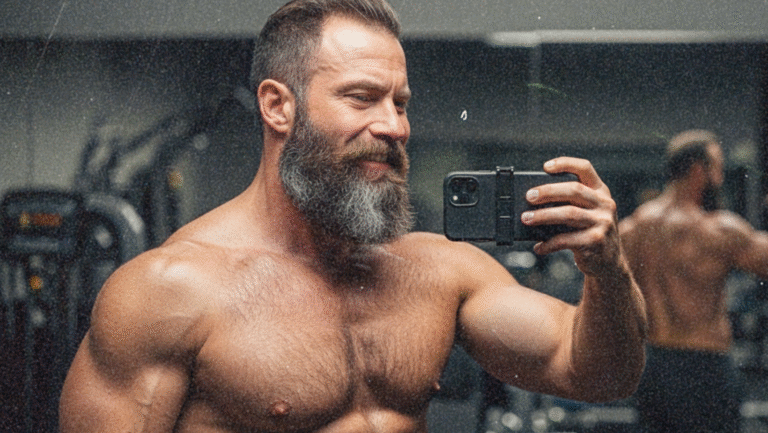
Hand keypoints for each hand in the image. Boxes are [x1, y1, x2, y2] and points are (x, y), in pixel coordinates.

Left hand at [522, 157, 621, 276]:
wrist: (609, 263)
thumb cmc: (589, 233)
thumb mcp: (587, 214)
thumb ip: (569, 204)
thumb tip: (533, 203)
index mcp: (601, 192)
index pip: (585, 169)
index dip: (565, 164)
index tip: (545, 167)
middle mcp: (605, 204)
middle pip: (574, 190)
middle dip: (548, 191)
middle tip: (528, 196)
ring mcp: (603, 223)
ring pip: (569, 214)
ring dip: (543, 216)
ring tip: (526, 218)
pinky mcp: (596, 242)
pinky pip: (566, 239)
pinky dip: (548, 243)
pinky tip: (538, 246)